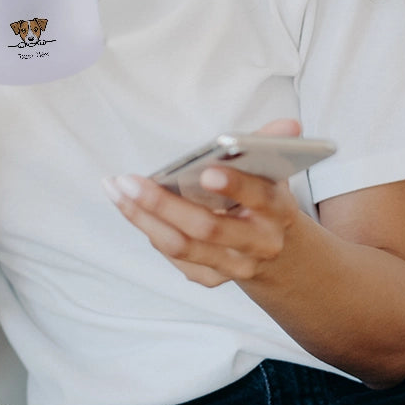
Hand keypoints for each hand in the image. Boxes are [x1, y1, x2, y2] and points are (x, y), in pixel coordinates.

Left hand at [102, 119, 306, 287]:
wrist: (282, 257)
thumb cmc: (266, 203)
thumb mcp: (275, 174)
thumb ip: (272, 145)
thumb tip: (288, 126)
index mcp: (278, 211)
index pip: (259, 197)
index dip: (235, 186)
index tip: (207, 172)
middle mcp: (258, 244)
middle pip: (207, 228)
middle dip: (164, 204)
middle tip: (129, 181)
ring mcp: (235, 266)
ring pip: (181, 246)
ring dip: (142, 217)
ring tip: (116, 189)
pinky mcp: (212, 278)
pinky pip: (174, 257)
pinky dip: (149, 229)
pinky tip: (128, 206)